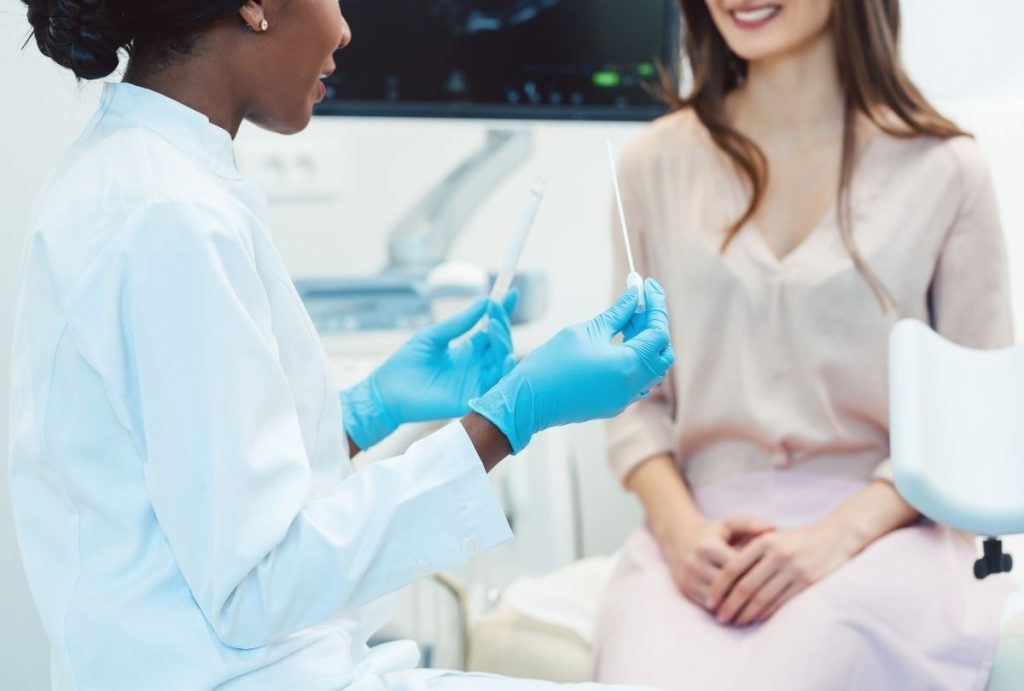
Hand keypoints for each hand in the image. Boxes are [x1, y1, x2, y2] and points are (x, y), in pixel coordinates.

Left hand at [342, 294, 515, 449]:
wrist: (387, 392)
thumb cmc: (406, 364)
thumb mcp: (434, 336)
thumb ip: (459, 322)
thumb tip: (484, 301)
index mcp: (467, 350)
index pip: (492, 329)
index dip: (503, 312)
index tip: (511, 292)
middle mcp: (475, 365)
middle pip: (500, 343)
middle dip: (501, 323)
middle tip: (495, 308)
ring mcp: (475, 381)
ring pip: (501, 362)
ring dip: (504, 343)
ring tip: (494, 326)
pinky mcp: (471, 397)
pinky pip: (495, 385)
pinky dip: (503, 370)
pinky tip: (504, 356)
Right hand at [469, 278, 674, 452]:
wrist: (528, 402)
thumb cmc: (551, 364)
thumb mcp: (585, 331)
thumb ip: (616, 314)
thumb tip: (634, 296)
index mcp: (628, 366)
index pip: (659, 332)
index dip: (656, 306)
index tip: (647, 286)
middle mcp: (632, 386)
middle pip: (663, 352)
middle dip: (654, 325)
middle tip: (638, 303)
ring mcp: (624, 399)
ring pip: (652, 368)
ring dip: (645, 343)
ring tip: (626, 320)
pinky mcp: (614, 405)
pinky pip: (637, 380)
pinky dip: (635, 359)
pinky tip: (618, 342)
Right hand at [660, 516, 773, 608]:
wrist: (679, 539)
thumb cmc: (712, 533)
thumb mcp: (729, 524)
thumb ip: (751, 524)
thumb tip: (773, 530)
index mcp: (707, 547)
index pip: (737, 567)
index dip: (756, 573)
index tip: (775, 578)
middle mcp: (695, 564)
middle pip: (728, 586)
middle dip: (749, 594)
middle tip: (772, 599)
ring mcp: (688, 579)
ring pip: (719, 601)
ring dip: (738, 607)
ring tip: (759, 609)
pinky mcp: (685, 591)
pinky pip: (709, 607)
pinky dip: (726, 611)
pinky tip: (742, 612)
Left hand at [707, 521, 859, 626]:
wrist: (836, 537)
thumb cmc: (797, 540)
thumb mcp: (772, 537)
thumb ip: (750, 551)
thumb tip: (722, 575)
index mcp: (764, 541)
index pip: (733, 569)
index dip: (719, 587)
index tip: (709, 601)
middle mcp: (777, 554)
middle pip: (745, 587)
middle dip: (729, 605)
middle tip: (719, 618)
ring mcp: (794, 569)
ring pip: (762, 598)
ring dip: (746, 614)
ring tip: (735, 622)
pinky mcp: (808, 582)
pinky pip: (781, 603)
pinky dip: (766, 614)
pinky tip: (756, 620)